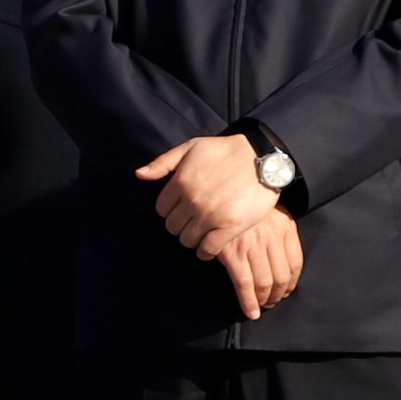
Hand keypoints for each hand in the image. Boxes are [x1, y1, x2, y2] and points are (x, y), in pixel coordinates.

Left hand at [138, 132, 277, 252]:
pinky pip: (208, 250)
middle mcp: (192, 201)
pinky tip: (208, 248)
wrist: (261, 159)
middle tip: (191, 222)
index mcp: (180, 182)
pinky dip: (205, 252)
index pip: (161, 210)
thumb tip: (139, 175)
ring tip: (200, 233)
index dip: (170, 211)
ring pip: (187, 240)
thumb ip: (163, 162)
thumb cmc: (224, 151)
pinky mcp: (229, 227)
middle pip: (172, 227)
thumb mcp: (191, 147)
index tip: (180, 210)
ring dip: (191, 239)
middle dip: (179, 225)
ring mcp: (210, 216)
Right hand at [210, 209, 301, 320]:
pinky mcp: (232, 252)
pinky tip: (251, 312)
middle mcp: (271, 236)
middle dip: (277, 295)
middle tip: (272, 301)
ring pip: (263, 283)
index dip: (291, 284)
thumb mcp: (271, 210)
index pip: (295, 264)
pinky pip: (244, 284)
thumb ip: (280, 232)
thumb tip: (282, 261)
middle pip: (281, 277)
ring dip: (263, 300)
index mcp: (284, 226)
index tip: (285, 291)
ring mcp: (251, 245)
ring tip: (261, 306)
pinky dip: (248, 302)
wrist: (226, 187)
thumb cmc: (246, 200)